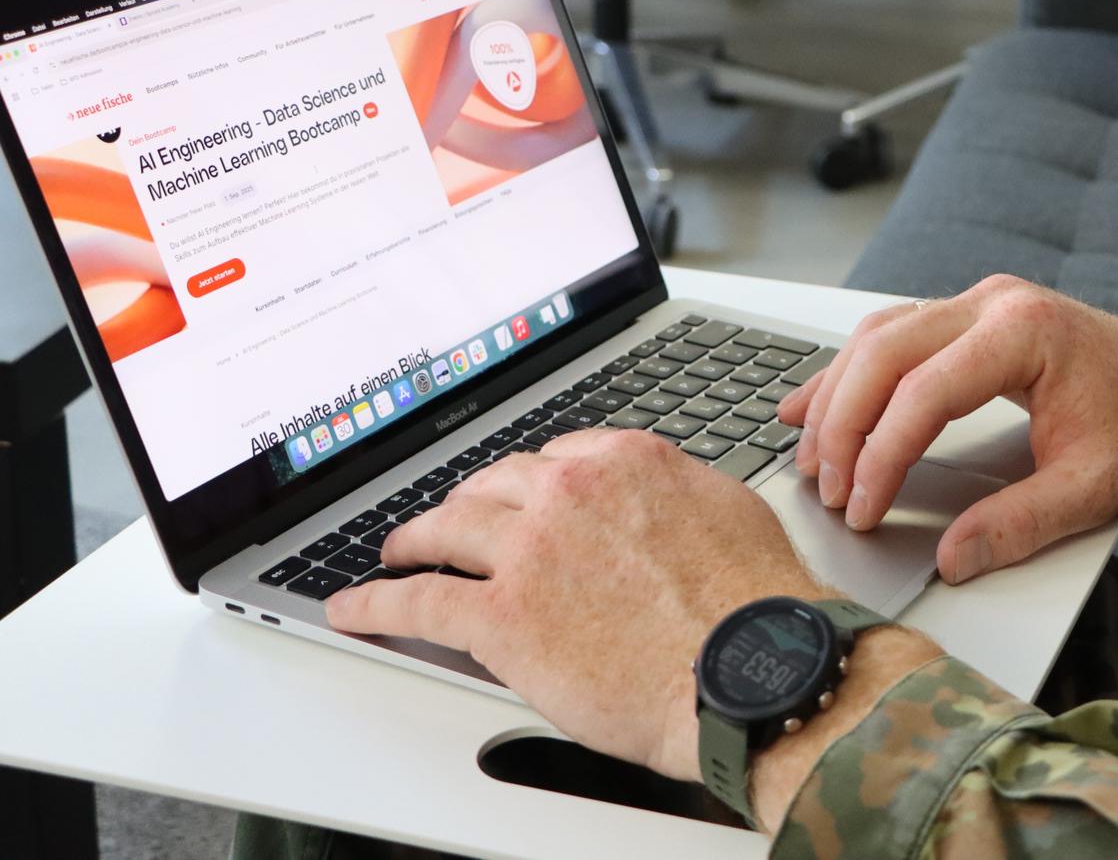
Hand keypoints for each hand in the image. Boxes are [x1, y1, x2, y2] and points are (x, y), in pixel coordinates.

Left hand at [325, 430, 854, 789]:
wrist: (747, 669)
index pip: (559, 456)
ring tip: (398, 553)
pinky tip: (356, 607)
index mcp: (627, 461)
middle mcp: (568, 492)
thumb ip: (682, 494)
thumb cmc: (755, 605)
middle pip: (495, 484)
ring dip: (414, 540)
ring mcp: (527, 551)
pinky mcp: (499, 617)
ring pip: (447, 529)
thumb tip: (668, 503)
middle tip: (456, 518)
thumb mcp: (731, 511)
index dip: (536, 482)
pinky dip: (377, 602)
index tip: (524, 495)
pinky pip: (418, 599)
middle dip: (470, 500)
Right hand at [778, 276, 1117, 583]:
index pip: (925, 390)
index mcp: (1025, 332)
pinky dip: (851, 373)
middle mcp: (994, 302)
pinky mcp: (971, 317)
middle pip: (885, 352)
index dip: (882, 454)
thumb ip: (1022, 525)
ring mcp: (980, 302)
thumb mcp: (1094, 489)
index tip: (863, 508)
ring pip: (879, 337)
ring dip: (837, 396)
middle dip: (843, 425)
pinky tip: (814, 404)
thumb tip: (952, 558)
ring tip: (811, 460)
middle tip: (827, 491)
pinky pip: (893, 335)